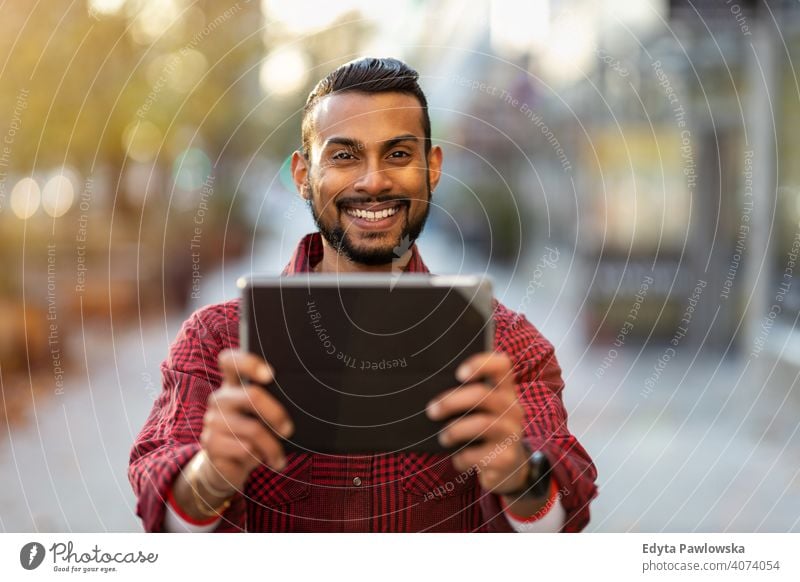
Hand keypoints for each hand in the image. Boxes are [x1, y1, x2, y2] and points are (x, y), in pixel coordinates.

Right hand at [198, 349, 294, 493]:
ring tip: (279, 456)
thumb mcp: (263, 418)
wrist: (228, 467)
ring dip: (272, 446)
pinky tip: (264, 461)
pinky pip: (244, 448)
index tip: (271, 374)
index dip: (249, 363)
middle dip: (276, 413)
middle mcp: (220, 398)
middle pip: (251, 395)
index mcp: (233, 385)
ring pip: (253, 429)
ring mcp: (212, 420)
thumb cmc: (253, 435)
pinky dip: (260, 457)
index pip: (230, 361)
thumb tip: (299, 400)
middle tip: (289, 429)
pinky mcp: (210, 443)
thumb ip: (272, 403)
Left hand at [426, 351, 530, 495]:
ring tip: (443, 437)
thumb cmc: (482, 430)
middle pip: (482, 395)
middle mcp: (512, 408)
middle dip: (451, 402)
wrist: (507, 467)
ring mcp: (512, 433)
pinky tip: (457, 459)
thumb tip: (426, 390)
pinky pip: (479, 454)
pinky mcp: (507, 458)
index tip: (458, 374)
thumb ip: (464, 397)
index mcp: (504, 390)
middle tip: (431, 410)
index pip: (501, 365)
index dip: (480, 364)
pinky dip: (463, 457)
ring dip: (455, 430)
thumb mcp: (480, 410)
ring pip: (482, 423)